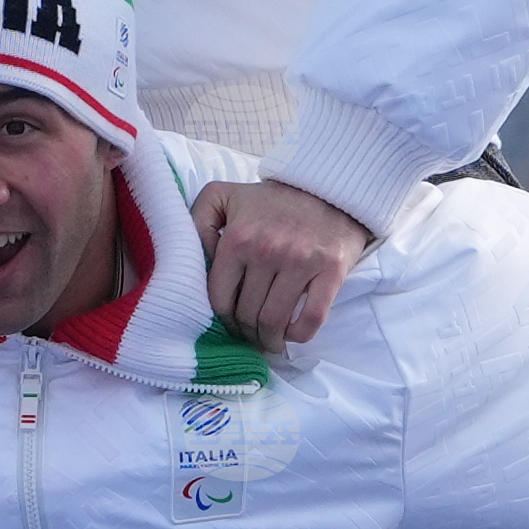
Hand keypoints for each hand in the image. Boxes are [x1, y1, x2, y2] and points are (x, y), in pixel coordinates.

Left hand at [192, 176, 369, 349]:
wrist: (327, 188)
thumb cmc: (270, 201)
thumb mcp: (222, 197)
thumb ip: (197, 221)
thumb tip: (196, 259)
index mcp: (238, 238)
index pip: (221, 299)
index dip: (224, 319)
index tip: (231, 323)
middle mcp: (267, 250)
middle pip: (248, 314)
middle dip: (247, 332)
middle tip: (251, 334)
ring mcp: (301, 262)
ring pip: (275, 321)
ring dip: (270, 340)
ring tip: (270, 340)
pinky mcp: (331, 270)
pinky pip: (312, 318)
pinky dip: (299, 335)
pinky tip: (293, 333)